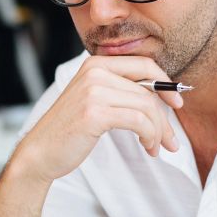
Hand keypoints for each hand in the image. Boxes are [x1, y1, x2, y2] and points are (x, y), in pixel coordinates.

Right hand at [14, 55, 182, 182]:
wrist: (40, 152)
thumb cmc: (69, 130)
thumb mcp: (94, 99)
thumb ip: (120, 90)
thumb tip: (162, 94)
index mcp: (96, 64)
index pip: (144, 64)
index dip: (166, 84)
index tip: (176, 103)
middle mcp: (95, 72)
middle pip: (148, 89)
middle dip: (165, 116)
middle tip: (171, 138)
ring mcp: (94, 91)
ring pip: (146, 106)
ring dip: (158, 131)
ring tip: (157, 146)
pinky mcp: (95, 113)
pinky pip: (138, 120)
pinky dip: (150, 136)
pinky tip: (148, 147)